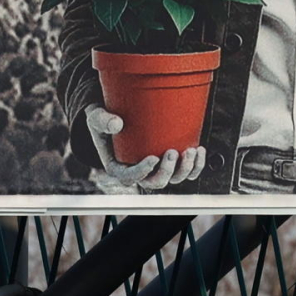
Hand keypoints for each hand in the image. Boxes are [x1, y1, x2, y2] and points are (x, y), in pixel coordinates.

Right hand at [85, 106, 206, 191]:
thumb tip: (116, 124)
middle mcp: (140, 171)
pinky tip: (199, 150)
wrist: (118, 113)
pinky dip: (196, 166)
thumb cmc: (105, 117)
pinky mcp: (171, 160)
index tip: (152, 158)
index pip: (130, 177)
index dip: (143, 172)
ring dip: (186, 169)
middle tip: (173, 151)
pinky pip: (187, 171)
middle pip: (156, 182)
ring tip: (191, 151)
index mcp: (119, 166)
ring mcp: (157, 167)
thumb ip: (103, 119)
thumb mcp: (96, 116)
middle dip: (167, 171)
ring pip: (174, 179)